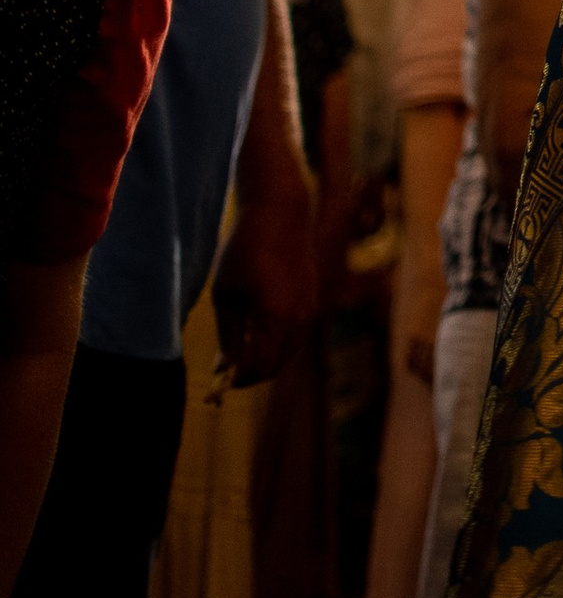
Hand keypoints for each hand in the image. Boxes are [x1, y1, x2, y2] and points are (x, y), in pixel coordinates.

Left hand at [212, 164, 315, 388]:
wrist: (279, 214)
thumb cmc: (243, 251)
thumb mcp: (225, 293)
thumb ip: (228, 335)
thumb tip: (225, 368)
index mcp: (275, 319)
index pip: (258, 369)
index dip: (236, 380)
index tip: (217, 383)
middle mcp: (298, 320)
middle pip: (275, 367)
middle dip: (250, 374)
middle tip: (225, 370)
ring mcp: (309, 311)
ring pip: (287, 353)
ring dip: (264, 360)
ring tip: (237, 351)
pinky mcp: (311, 301)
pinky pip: (295, 336)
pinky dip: (276, 344)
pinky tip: (255, 331)